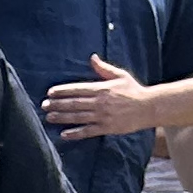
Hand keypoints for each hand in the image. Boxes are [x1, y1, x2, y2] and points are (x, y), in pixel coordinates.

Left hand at [44, 58, 159, 136]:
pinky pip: (88, 131)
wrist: (148, 107)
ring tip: (49, 117)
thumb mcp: (120, 75)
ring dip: (62, 117)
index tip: (50, 92)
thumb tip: (92, 58)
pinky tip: (64, 134)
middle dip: (57, 104)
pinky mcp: (106, 127)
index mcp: (102, 88)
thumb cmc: (134, 90)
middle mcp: (100, 102)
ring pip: (78, 117)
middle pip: (74, 103)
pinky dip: (75, 133)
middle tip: (44, 105)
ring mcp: (102, 116)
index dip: (63, 91)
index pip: (77, 89)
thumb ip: (104, 68)